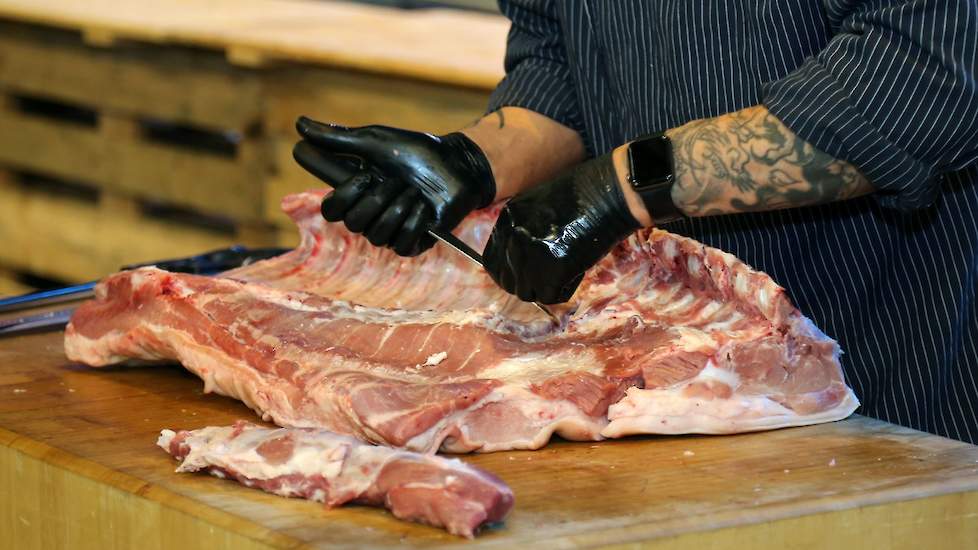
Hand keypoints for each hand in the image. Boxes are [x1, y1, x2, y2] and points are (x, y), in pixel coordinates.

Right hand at [294, 117, 495, 255]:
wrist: (457, 165)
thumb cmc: (417, 152)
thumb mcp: (375, 141)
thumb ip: (337, 139)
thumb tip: (298, 124)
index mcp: (356, 193)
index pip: (330, 210)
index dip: (342, 196)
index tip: (364, 174)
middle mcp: (370, 214)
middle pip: (353, 222)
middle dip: (377, 198)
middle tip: (395, 180)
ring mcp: (392, 230)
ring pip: (376, 234)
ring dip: (398, 207)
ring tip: (415, 191)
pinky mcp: (414, 242)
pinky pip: (401, 244)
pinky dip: (415, 222)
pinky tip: (425, 207)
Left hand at [483, 153, 640, 303]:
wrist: (607, 194)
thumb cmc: (582, 195)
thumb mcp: (539, 205)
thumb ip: (524, 230)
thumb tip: (522, 258)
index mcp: (507, 220)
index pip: (493, 262)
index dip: (509, 273)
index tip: (524, 275)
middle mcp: (513, 239)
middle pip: (508, 282)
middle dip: (527, 284)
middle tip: (548, 278)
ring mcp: (530, 255)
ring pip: (527, 293)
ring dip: (545, 287)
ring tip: (566, 270)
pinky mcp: (551, 270)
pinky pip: (550, 296)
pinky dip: (564, 289)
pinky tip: (576, 272)